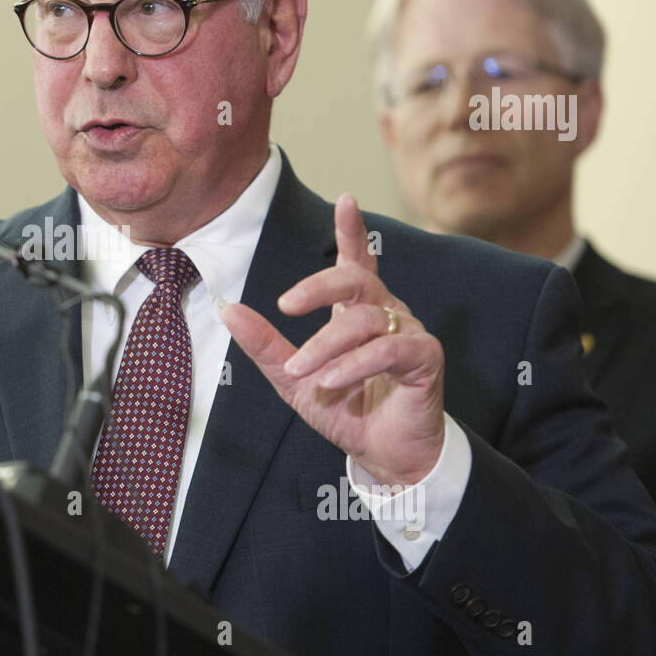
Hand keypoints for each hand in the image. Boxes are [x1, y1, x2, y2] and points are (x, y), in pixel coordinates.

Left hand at [222, 193, 444, 486]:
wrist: (383, 456)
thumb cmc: (345, 411)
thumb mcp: (293, 379)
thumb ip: (265, 346)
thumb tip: (230, 311)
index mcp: (356, 312)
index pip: (356, 262)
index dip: (351, 230)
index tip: (345, 199)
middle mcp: (385, 314)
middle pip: (356, 279)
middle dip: (319, 287)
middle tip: (286, 305)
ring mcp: (408, 333)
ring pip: (363, 320)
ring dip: (325, 347)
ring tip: (302, 373)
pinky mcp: (425, 358)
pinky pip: (387, 349)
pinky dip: (354, 365)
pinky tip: (331, 381)